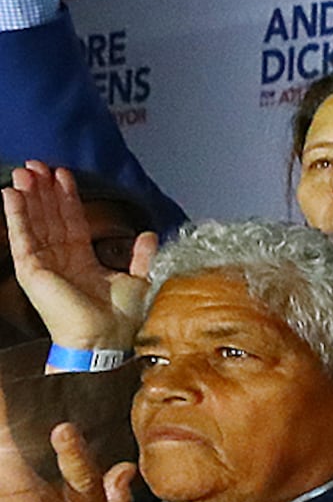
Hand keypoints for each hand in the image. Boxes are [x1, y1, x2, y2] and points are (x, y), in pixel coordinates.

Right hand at [5, 165, 155, 351]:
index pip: (71, 221)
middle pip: (48, 217)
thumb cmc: (120, 319)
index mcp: (81, 261)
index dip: (67, 197)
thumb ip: (141, 255)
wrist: (106, 337)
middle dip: (43, 190)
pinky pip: (21, 237)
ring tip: (24, 171)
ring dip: (28, 196)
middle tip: (38, 164)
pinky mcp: (31, 270)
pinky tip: (11, 194)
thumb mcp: (138, 279)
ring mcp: (43, 263)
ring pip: (33, 222)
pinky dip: (16, 215)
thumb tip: (149, 234)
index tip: (64, 174)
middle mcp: (59, 260)